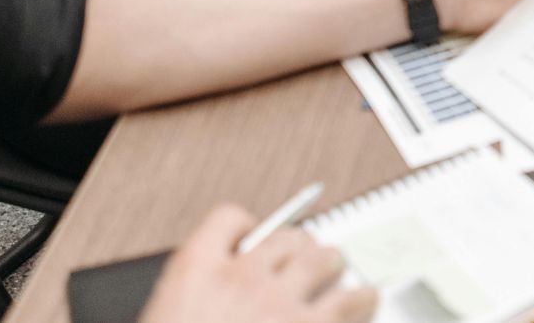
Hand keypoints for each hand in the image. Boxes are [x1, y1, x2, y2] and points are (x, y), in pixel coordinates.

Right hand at [137, 205, 374, 322]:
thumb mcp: (167, 321)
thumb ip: (201, 306)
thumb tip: (226, 302)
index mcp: (194, 271)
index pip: (227, 220)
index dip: (244, 228)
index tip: (252, 239)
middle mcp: (242, 277)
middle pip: (286, 237)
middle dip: (299, 249)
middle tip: (307, 262)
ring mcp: (281, 304)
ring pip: (325, 259)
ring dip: (335, 267)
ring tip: (341, 274)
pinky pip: (351, 300)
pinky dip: (362, 301)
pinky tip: (365, 305)